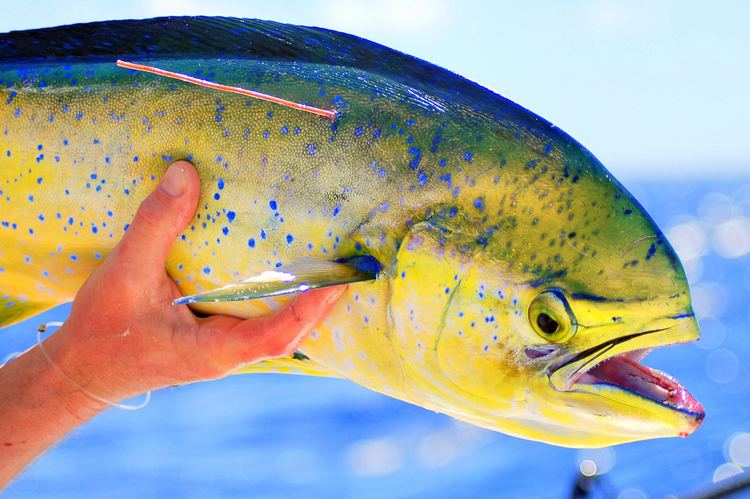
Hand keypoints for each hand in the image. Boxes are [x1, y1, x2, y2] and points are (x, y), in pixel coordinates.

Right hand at [44, 160, 343, 407]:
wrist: (82, 369)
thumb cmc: (102, 331)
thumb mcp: (125, 273)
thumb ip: (156, 224)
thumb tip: (186, 172)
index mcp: (215, 351)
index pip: (279, 336)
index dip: (312, 309)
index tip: (340, 281)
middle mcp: (229, 352)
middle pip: (291, 331)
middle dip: (323, 302)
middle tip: (351, 263)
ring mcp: (226, 346)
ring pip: (279, 326)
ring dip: (306, 299)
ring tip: (332, 261)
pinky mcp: (217, 336)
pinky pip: (258, 317)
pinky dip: (278, 296)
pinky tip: (286, 268)